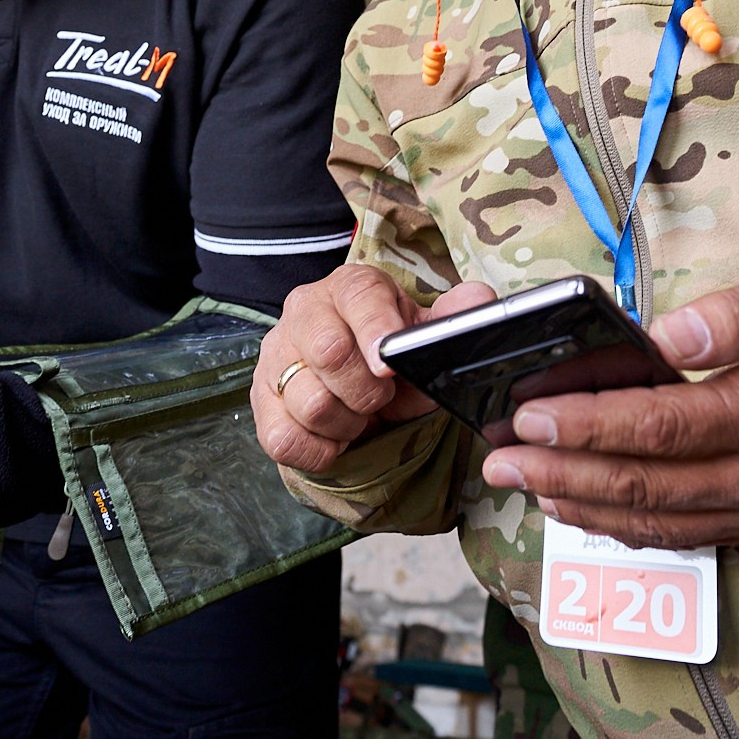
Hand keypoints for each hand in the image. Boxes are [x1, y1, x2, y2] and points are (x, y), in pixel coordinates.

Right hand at [253, 264, 496, 474]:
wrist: (355, 389)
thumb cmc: (391, 359)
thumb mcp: (425, 337)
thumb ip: (454, 319)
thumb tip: (477, 302)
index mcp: (351, 287)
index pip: (359, 298)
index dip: (376, 332)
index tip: (390, 367)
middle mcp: (305, 312)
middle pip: (329, 353)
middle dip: (367, 390)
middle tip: (382, 397)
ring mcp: (276, 356)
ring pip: (310, 402)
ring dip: (347, 423)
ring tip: (359, 415)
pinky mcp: (261, 402)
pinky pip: (284, 439)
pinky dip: (320, 450)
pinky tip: (335, 436)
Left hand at [481, 265, 738, 546]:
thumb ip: (736, 314)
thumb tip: (665, 335)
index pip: (662, 427)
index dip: (590, 425)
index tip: (531, 414)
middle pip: (646, 486)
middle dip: (563, 474)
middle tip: (498, 458)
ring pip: (656, 521)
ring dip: (582, 506)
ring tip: (521, 482)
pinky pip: (681, 534)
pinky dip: (623, 526)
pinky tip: (578, 507)